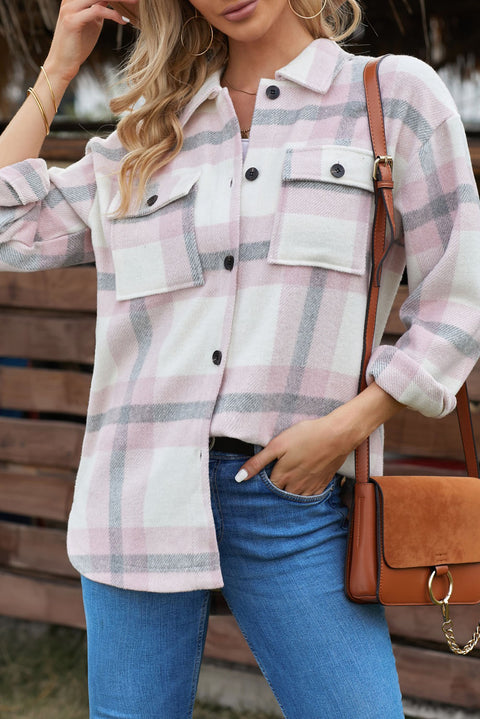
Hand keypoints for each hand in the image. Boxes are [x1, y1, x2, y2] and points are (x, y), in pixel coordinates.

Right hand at [43, 0, 138, 84]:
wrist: (63, 64)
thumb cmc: (78, 45)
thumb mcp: (91, 23)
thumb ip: (99, 10)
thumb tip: (114, 3)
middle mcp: (70, 0)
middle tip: (135, 0)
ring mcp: (70, 8)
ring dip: (119, 0)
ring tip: (133, 4)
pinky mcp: (72, 20)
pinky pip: (97, 11)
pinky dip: (113, 14)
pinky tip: (123, 21)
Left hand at [234, 417, 350, 495]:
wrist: (337, 435)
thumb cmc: (306, 436)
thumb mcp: (277, 445)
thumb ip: (258, 462)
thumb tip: (239, 478)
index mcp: (282, 477)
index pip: (268, 488)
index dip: (265, 483)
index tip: (264, 476)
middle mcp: (296, 486)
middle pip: (282, 494)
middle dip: (277, 489)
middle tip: (278, 477)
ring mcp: (311, 486)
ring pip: (296, 497)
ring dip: (291, 493)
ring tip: (289, 481)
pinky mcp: (323, 483)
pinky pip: (311, 496)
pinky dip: (306, 493)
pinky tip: (304, 484)